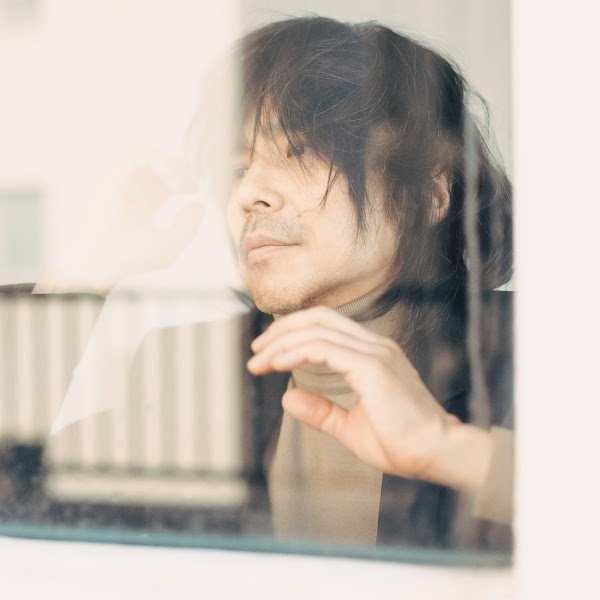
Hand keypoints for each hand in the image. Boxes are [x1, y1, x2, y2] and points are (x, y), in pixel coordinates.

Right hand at [35, 154, 203, 293]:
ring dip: (172, 164)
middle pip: (164, 164)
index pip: (171, 179)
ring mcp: (124, 181)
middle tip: (189, 186)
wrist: (104, 262)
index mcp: (147, 202)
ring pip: (152, 156)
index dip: (187, 179)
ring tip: (178, 183)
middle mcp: (135, 189)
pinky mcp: (114, 176)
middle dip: (182, 169)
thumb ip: (188, 226)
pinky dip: (158, 160)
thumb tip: (198, 203)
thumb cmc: (133, 258)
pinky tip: (169, 174)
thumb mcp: (170, 244)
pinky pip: (139, 156)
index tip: (194, 191)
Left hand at [247, 306, 492, 490]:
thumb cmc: (401, 443)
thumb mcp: (349, 427)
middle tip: (256, 350)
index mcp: (372, 354)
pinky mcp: (372, 367)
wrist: (437, 454)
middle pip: (318, 319)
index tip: (267, 352)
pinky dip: (296, 352)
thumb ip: (321, 411)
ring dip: (281, 343)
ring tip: (258, 361)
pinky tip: (277, 363)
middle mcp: (374, 346)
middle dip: (282, 330)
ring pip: (317, 331)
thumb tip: (287, 398)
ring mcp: (375, 353)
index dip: (292, 332)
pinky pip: (324, 348)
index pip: (325, 326)